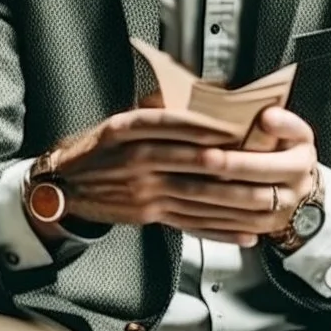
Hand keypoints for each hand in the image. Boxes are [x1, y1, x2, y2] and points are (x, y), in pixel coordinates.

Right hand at [41, 101, 317, 248]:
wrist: (66, 187)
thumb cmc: (98, 150)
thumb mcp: (118, 122)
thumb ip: (155, 110)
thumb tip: (197, 97)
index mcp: (126, 130)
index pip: (169, 124)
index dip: (201, 126)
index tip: (232, 125)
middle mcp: (135, 161)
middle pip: (189, 162)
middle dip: (228, 164)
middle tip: (261, 162)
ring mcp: (144, 192)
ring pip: (196, 195)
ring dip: (232, 199)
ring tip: (264, 197)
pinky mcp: (149, 215)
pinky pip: (190, 223)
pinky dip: (219, 230)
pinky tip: (243, 233)